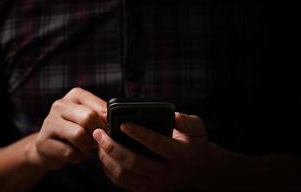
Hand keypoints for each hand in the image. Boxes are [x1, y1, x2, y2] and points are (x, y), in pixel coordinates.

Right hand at [26, 88, 106, 169]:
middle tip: (97, 141)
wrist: (47, 147)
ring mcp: (49, 122)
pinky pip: (69, 152)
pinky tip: (75, 154)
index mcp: (76, 95)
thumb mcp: (90, 119)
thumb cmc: (76, 130)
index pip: (101, 107)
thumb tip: (118, 122)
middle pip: (89, 117)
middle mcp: (60, 104)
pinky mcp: (43, 141)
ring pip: (78, 134)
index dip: (109, 122)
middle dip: (97, 134)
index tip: (110, 131)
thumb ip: (103, 117)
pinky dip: (78, 157)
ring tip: (86, 148)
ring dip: (87, 146)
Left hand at [93, 112, 215, 190]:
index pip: (156, 144)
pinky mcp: (148, 190)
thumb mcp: (198, 129)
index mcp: (180, 155)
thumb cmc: (195, 144)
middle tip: (99, 132)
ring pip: (125, 175)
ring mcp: (156, 185)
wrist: (202, 171)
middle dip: (113, 146)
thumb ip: (186, 121)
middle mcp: (167, 173)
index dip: (139, 133)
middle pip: (134, 162)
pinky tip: (104, 155)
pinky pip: (123, 183)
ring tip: (99, 143)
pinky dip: (110, 170)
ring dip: (107, 158)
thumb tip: (172, 115)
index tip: (122, 123)